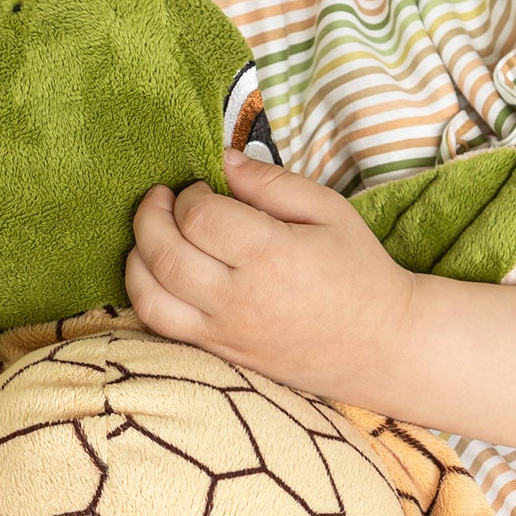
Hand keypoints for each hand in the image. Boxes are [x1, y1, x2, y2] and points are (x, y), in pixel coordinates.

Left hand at [125, 149, 417, 407]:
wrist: (378, 345)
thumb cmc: (357, 272)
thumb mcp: (328, 210)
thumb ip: (271, 183)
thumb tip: (222, 161)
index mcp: (270, 256)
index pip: (199, 218)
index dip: (189, 196)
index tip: (202, 189)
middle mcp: (239, 299)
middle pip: (164, 255)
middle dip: (149, 218)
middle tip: (160, 201)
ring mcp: (223, 333)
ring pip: (149, 298)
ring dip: (136, 260)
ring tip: (150, 237)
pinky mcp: (218, 354)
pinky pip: (160, 328)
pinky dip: (146, 296)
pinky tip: (158, 275)